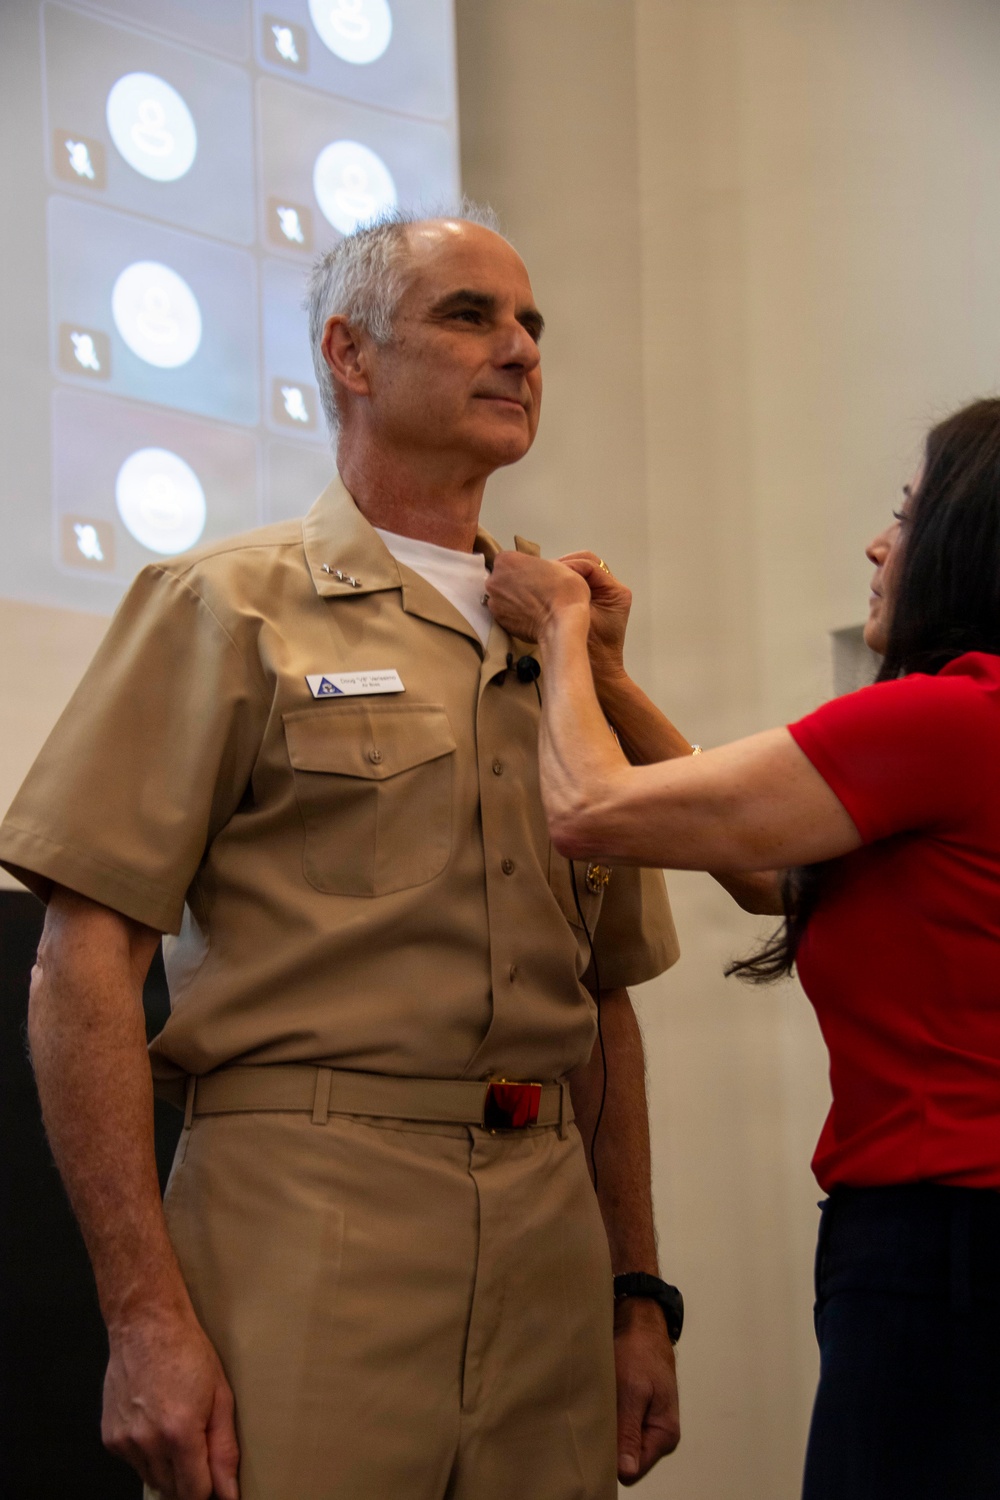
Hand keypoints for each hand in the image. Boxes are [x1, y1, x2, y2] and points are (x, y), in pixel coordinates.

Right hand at [102, 1306, 239, 1499]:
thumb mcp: (220, 1397)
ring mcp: (124, 1441)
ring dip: (168, 1468)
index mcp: (179, 1433)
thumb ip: (224, 1451)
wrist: (146, 1325)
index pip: (195, 1494)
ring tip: (177, 1429)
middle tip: (198, 1446)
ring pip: (152, 1479)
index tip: (215, 1479)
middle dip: (190, 1478)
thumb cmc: (188, 1353)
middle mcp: (147, 1443)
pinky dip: (147, 1454)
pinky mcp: (110, 1438)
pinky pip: (134, 1462)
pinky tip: (155, 1423)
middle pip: (172, 1490)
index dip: (209, 1490)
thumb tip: (228, 1494)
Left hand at [486, 551, 589, 642]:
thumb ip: (534, 565)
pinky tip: (528, 616)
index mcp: (506, 560)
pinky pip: (504, 614)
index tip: (533, 576)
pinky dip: (513, 615)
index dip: (522, 569)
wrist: (563, 622)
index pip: (508, 561)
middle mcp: (494, 580)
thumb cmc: (564, 592)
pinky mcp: (498, 620)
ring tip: (532, 606)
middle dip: (514, 584)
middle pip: (501, 579)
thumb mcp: (554, 564)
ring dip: (512, 600)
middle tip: (533, 592)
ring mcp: (494, 601)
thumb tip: (532, 573)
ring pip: (501, 597)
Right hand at [559, 553, 631, 682]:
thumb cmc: (592, 652)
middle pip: (588, 563)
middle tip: (547, 573)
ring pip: (582, 572)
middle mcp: (612, 589)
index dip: (569, 566)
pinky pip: (580, 584)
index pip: (591, 565)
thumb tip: (555, 572)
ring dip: (565, 574)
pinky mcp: (594, 601)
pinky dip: (566, 584)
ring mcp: (604, 595)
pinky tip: (551, 589)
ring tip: (547, 579)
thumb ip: (572, 596)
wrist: (599, 674)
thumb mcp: (580, 619)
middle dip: (566, 565)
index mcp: (616, 592)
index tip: (551, 573)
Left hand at [613, 1295, 680, 1483]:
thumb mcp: (633, 1390)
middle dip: (608, 1443)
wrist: (639, 1322)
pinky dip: (605, 1416)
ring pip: (618, 1441)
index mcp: (664, 1433)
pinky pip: (616, 1425)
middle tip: (595, 1419)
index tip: (597, 1440)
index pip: (635, 1468)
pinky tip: (598, 1403)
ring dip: (605, 1427)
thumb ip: (629, 1431)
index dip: (613, 1458)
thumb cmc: (640, 1350)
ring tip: (597, 1407)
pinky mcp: (634, 1410)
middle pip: (626, 1457)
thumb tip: (627, 1471)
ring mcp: (645, 1421)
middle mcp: (657, 1432)